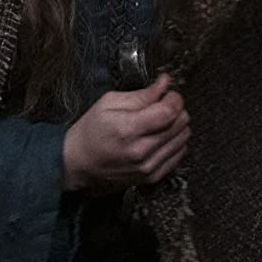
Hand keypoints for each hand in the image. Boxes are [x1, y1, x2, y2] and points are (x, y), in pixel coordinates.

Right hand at [62, 73, 189, 191]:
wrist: (78, 163)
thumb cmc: (90, 132)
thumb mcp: (109, 103)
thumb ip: (141, 95)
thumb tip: (164, 84)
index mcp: (128, 129)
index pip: (169, 112)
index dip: (174, 98)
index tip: (168, 94)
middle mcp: (141, 151)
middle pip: (180, 125)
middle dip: (176, 110)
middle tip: (161, 107)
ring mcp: (147, 167)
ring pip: (183, 140)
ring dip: (176, 127)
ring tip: (159, 123)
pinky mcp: (151, 177)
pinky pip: (179, 156)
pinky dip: (174, 143)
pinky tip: (160, 138)